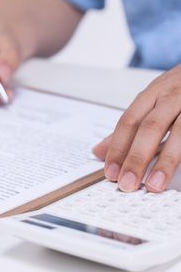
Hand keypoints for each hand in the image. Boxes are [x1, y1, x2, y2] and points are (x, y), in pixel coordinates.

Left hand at [93, 64, 180, 192]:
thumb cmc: (178, 87)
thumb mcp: (151, 100)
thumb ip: (127, 128)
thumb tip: (99, 151)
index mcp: (152, 94)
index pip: (128, 122)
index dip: (118, 148)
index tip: (110, 172)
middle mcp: (171, 97)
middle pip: (150, 127)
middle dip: (136, 157)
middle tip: (127, 183)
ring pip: (179, 133)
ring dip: (165, 161)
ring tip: (154, 185)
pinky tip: (178, 174)